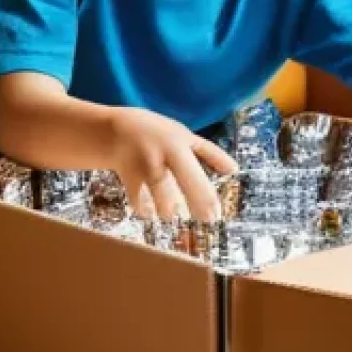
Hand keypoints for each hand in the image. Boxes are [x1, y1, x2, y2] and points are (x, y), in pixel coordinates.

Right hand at [107, 107, 237, 221]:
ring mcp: (141, 172)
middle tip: (205, 221)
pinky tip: (152, 211)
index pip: (195, 176)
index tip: (216, 216)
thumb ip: (210, 153)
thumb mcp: (185, 135)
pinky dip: (147, 211)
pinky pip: (140, 204)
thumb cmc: (157, 133)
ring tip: (174, 214)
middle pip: (174, 193)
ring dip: (168, 212)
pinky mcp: (128, 182)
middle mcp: (159, 160)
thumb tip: (235, 170)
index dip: (206, 199)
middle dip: (190, 209)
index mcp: (177, 147)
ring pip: (157, 202)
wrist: (116, 131)